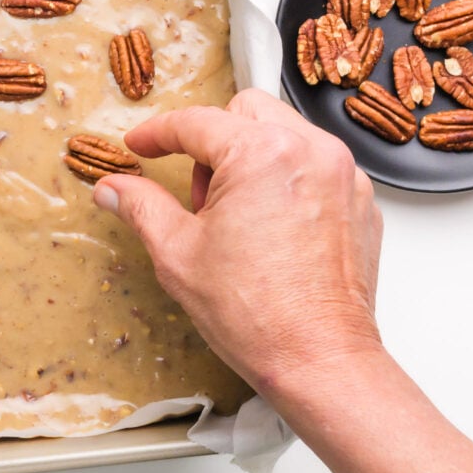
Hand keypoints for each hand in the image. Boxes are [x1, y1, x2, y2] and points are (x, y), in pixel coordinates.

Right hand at [93, 88, 384, 394]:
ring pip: (283, 134)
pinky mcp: (360, 202)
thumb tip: (112, 188)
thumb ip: (140, 206)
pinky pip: (313, 165)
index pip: (196, 122)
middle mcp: (311, 151)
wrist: (320, 360)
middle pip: (246, 112)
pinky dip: (284, 180)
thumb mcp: (177, 253)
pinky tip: (268, 229)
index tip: (139, 146)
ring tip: (234, 217)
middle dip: (212, 141)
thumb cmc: (257, 314)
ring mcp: (344, 175)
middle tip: (197, 194)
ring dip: (249, 157)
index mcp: (262, 154)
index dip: (157, 133)